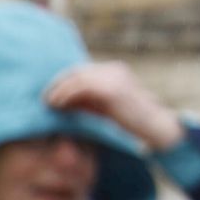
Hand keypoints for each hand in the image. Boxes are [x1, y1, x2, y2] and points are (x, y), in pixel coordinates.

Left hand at [44, 63, 184, 152]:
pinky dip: (65, 94)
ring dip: (58, 89)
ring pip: (76, 77)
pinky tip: (56, 104)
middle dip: (57, 84)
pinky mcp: (113, 89)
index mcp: (113, 71)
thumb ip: (86, 101)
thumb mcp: (104, 108)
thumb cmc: (130, 123)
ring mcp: (114, 76)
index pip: (80, 70)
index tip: (49, 94)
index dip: (62, 81)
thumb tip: (58, 101)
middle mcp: (113, 69)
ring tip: (48, 102)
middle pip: (76, 71)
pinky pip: (81, 86)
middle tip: (44, 98)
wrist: (155, 129)